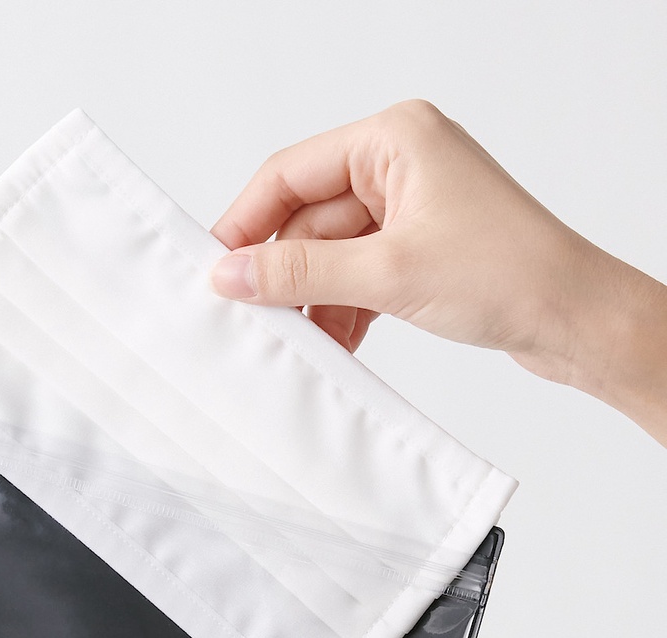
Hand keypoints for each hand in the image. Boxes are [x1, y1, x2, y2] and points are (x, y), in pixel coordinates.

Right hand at [210, 99, 666, 444]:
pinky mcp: (417, 249)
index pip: (290, 174)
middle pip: (307, 219)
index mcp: (393, 140)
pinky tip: (333, 344)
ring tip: (296, 341)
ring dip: (313, 300)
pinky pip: (356, 276)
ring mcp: (409, 209)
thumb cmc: (509, 273)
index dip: (246, 222)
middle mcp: (399, 166)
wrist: (576, 319)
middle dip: (283, 274)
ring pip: (330, 254)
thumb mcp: (387, 272)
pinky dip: (341, 310)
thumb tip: (232, 273)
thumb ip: (301, 272)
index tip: (215, 268)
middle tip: (251, 318)